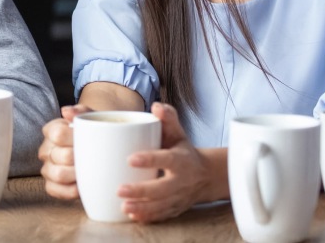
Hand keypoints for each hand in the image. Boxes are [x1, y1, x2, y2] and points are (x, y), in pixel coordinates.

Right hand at [39, 105, 91, 199]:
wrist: (102, 150)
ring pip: (58, 174)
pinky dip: (71, 190)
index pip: (58, 133)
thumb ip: (81, 112)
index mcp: (52, 130)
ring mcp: (47, 168)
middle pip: (61, 155)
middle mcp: (46, 149)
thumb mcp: (92, 118)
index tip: (90, 140)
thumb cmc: (95, 133)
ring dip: (77, 174)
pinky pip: (56, 190)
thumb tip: (67, 112)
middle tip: (95, 158)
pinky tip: (82, 184)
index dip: (75, 138)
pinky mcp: (51, 186)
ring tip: (90, 171)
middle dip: (81, 158)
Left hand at [119, 102, 215, 222]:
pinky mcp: (175, 209)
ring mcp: (179, 197)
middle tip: (120, 190)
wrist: (204, 175)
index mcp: (182, 160)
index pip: (167, 159)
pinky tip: (132, 215)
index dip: (150, 160)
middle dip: (141, 191)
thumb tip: (156, 106)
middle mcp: (182, 181)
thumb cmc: (182, 150)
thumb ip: (168, 118)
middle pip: (162, 189)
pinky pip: (162, 215)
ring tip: (123, 206)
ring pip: (161, 205)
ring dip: (142, 208)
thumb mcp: (178, 133)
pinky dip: (148, 217)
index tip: (130, 159)